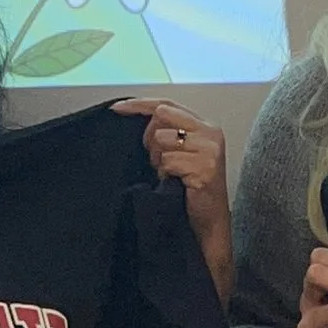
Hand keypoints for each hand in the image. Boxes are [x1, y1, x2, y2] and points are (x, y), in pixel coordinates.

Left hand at [115, 101, 232, 300]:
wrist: (209, 223)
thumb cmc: (191, 189)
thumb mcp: (181, 153)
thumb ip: (167, 132)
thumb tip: (134, 117)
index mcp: (205, 125)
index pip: (167, 105)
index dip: (139, 105)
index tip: (116, 108)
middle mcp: (210, 132)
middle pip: (161, 116)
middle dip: (149, 138)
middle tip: (155, 160)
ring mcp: (209, 150)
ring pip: (162, 139)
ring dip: (158, 159)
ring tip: (169, 174)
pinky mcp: (204, 168)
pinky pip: (168, 162)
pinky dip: (165, 174)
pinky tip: (174, 183)